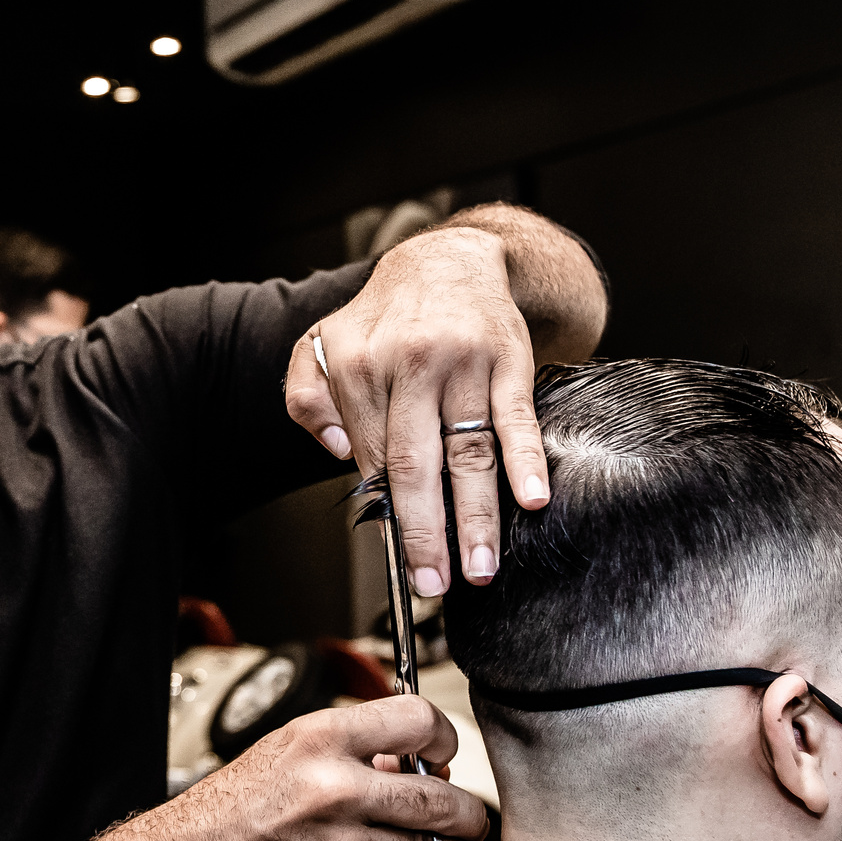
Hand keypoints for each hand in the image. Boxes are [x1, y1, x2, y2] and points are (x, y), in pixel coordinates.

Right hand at [142, 695, 492, 840]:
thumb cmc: (228, 813)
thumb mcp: (284, 752)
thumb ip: (350, 751)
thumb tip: (413, 766)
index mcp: (319, 740)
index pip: (416, 720)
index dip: (444, 739)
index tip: (443, 756)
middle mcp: (334, 790)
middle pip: (440, 797)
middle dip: (467, 812)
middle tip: (469, 818)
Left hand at [288, 225, 547, 595]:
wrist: (449, 258)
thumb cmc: (385, 318)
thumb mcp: (322, 345)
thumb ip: (308, 399)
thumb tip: (340, 454)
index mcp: (357, 367)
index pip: (373, 458)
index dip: (388, 514)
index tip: (401, 560)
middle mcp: (408, 363)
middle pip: (416, 464)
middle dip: (426, 532)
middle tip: (434, 582)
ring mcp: (463, 362)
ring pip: (469, 452)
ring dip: (478, 517)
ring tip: (481, 567)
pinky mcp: (508, 360)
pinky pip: (517, 418)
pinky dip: (527, 460)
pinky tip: (534, 499)